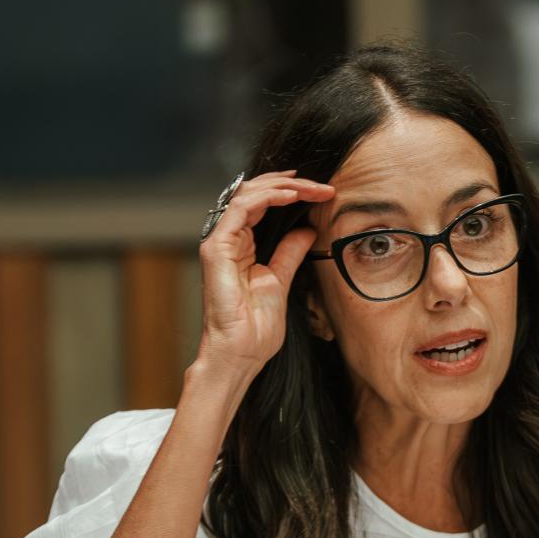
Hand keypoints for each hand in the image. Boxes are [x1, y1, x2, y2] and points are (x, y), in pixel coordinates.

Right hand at [195, 169, 334, 375]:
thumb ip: (290, 252)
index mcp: (242, 246)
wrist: (241, 353)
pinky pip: (241, 208)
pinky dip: (268, 196)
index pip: (264, 205)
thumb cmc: (256, 328)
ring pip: (248, 194)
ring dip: (284, 186)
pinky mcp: (216, 247)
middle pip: (256, 193)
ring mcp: (220, 241)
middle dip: (291, 184)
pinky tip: (292, 196)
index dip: (292, 193)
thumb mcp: (282, 280)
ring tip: (312, 187)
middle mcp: (229, 239)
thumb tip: (307, 229)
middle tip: (322, 185)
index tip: (323, 192)